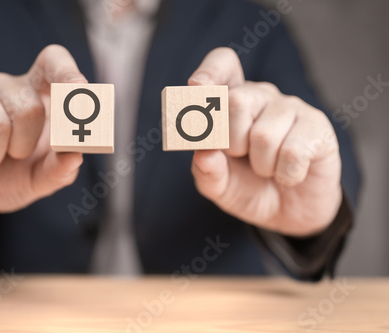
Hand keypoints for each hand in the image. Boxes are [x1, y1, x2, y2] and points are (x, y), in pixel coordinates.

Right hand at [0, 45, 85, 225]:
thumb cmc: (7, 178)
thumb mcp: (38, 181)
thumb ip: (59, 170)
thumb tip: (75, 155)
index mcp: (39, 97)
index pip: (54, 63)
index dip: (66, 73)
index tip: (78, 89)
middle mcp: (9, 87)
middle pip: (29, 107)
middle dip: (23, 145)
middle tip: (12, 155)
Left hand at [189, 48, 341, 236]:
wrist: (288, 212)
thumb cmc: (248, 187)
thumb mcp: (219, 186)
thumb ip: (206, 171)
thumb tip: (204, 154)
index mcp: (230, 101)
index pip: (223, 64)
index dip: (210, 71)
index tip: (196, 87)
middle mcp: (260, 96)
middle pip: (237, 100)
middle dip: (232, 142)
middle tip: (242, 157)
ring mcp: (291, 108)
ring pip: (264, 134)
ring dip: (261, 166)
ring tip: (268, 169)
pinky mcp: (318, 126)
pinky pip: (294, 152)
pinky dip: (286, 175)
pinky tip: (290, 174)